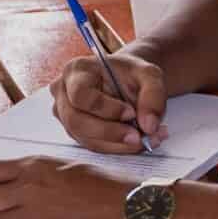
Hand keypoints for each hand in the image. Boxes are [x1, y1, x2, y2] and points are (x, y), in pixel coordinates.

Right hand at [51, 50, 168, 153]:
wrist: (127, 82)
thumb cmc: (132, 74)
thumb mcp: (149, 75)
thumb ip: (153, 95)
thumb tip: (149, 126)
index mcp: (76, 70)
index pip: (80, 94)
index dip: (104, 108)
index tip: (131, 113)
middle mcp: (64, 93)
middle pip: (77, 121)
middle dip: (111, 133)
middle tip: (139, 137)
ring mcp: (66, 115)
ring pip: (86, 139)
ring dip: (118, 144)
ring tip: (147, 139)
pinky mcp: (76, 132)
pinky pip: (94, 146)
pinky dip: (118, 147)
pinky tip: (138, 142)